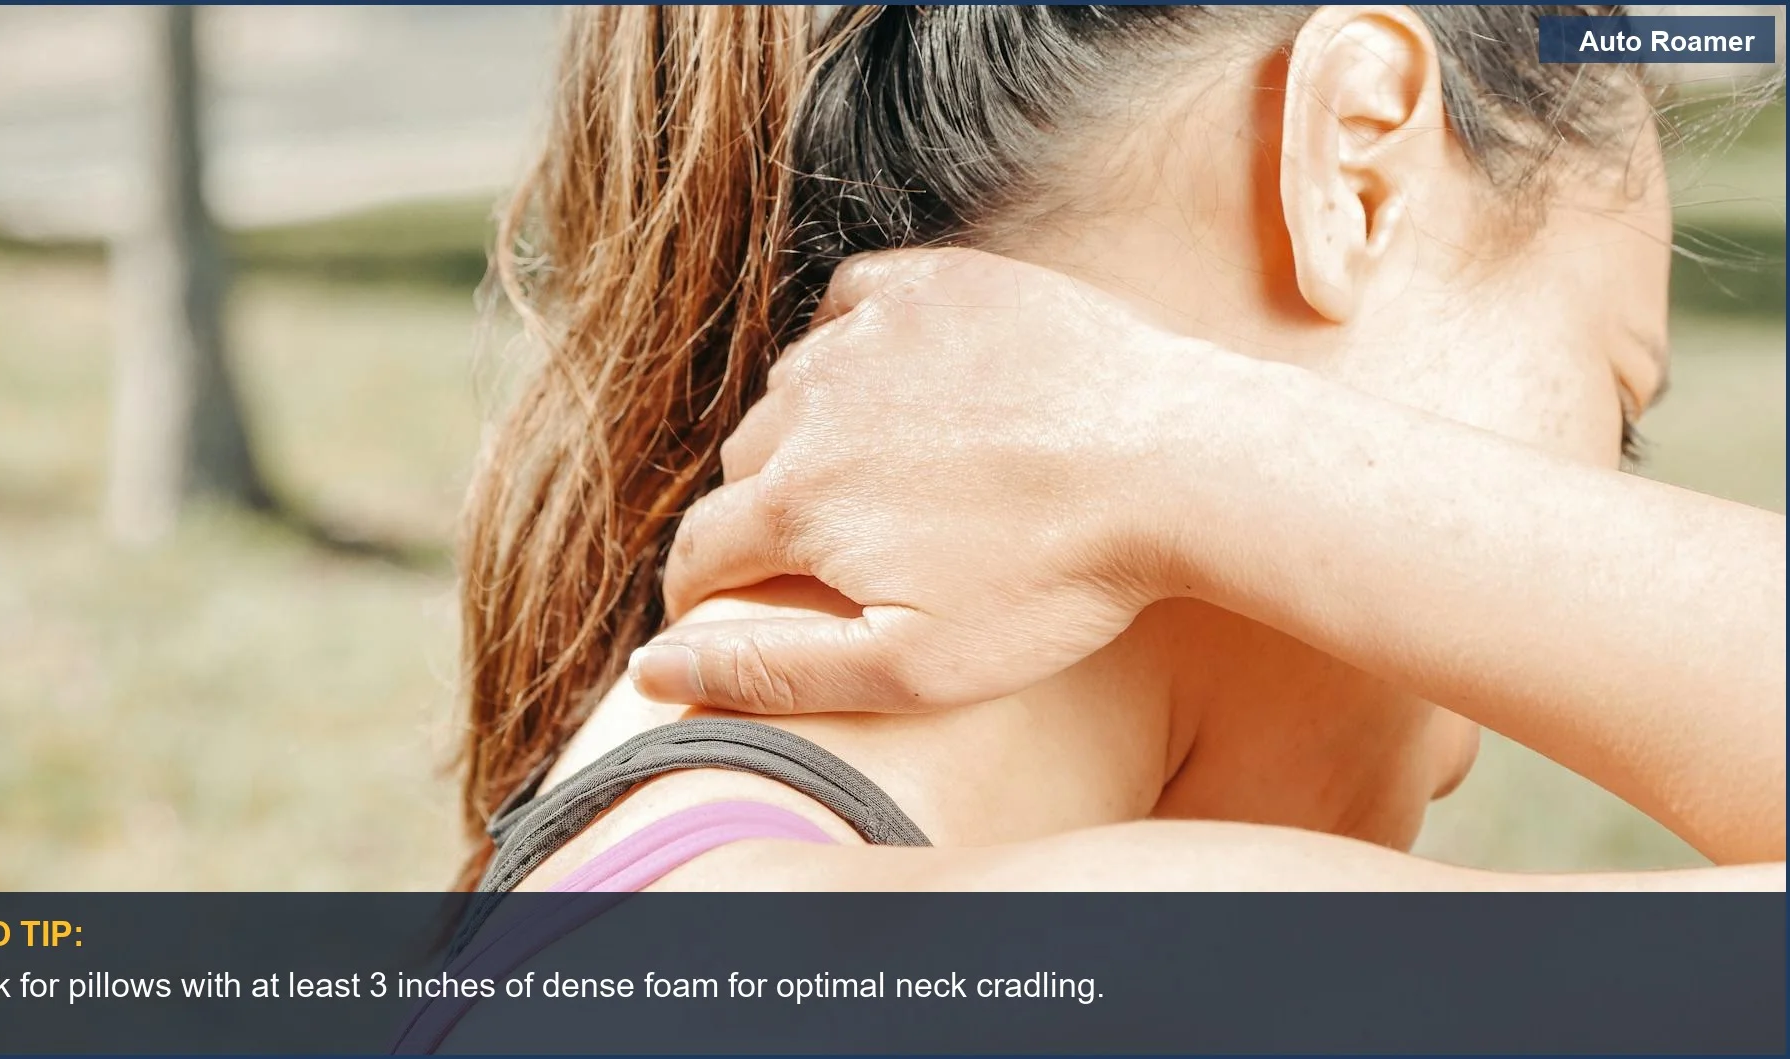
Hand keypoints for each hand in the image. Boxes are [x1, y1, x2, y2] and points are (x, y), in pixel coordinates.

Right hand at [629, 247, 1269, 713]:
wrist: (1177, 463)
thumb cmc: (1056, 583)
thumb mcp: (912, 663)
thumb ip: (769, 669)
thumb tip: (649, 669)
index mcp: (796, 502)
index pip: (700, 553)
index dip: (705, 597)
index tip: (728, 615)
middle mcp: (811, 405)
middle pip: (744, 470)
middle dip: (764, 517)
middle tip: (833, 556)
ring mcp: (873, 333)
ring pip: (793, 391)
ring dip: (811, 435)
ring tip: (879, 479)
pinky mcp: (934, 284)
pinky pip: (850, 307)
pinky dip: (852, 346)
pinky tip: (894, 384)